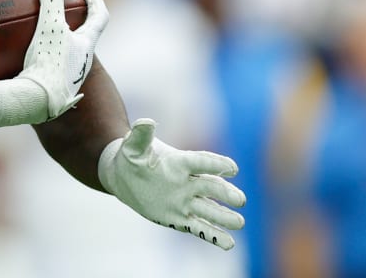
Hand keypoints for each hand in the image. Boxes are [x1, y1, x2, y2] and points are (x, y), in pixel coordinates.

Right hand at [17, 0, 107, 118]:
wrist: (37, 104)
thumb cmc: (48, 64)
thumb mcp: (49, 27)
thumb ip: (51, 1)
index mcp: (87, 46)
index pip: (100, 17)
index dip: (95, 0)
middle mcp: (82, 63)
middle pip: (86, 36)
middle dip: (76, 21)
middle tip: (63, 10)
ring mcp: (69, 78)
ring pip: (69, 53)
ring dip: (59, 40)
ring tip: (40, 30)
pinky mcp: (54, 89)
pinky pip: (52, 67)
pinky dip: (43, 56)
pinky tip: (21, 56)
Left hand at [99, 118, 245, 249]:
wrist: (124, 176)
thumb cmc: (131, 157)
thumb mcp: (132, 147)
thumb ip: (140, 136)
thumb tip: (146, 122)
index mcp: (180, 162)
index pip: (200, 162)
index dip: (215, 164)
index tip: (232, 168)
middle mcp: (188, 182)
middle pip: (210, 187)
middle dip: (225, 193)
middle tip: (240, 200)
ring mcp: (185, 201)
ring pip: (209, 209)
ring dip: (224, 217)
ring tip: (239, 222)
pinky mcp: (180, 218)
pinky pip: (198, 227)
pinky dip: (214, 235)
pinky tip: (229, 244)